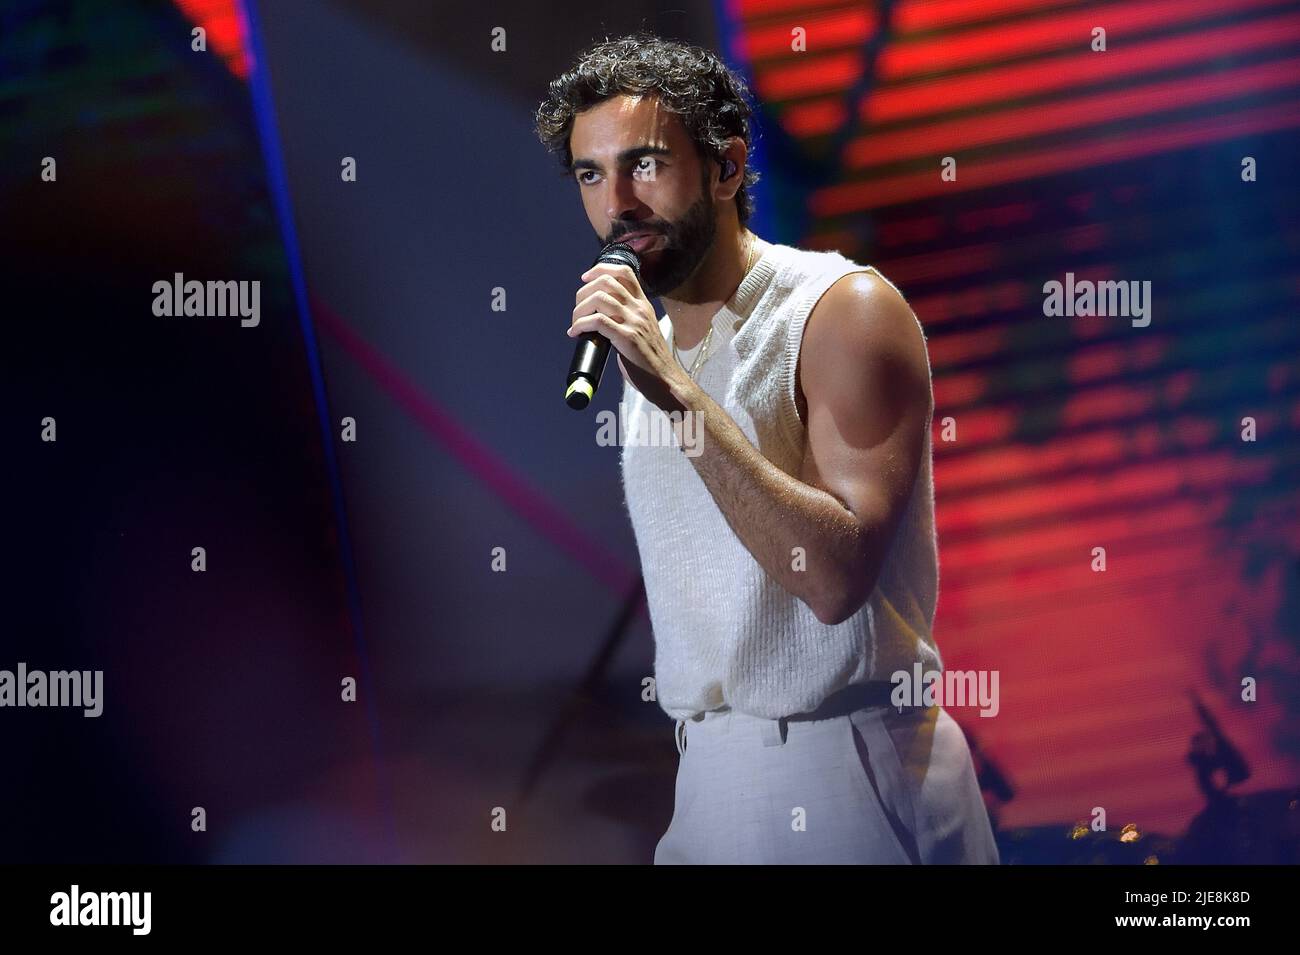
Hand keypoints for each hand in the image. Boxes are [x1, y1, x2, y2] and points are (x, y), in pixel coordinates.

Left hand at [567, 262, 690, 412]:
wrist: (665, 380)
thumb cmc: (650, 361)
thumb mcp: (643, 330)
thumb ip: (627, 319)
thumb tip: (599, 318)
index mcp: (643, 305)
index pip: (624, 272)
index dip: (601, 269)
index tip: (586, 278)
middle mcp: (639, 309)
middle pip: (606, 281)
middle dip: (584, 291)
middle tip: (577, 308)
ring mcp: (634, 322)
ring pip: (599, 299)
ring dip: (579, 309)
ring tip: (575, 323)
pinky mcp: (627, 337)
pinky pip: (597, 321)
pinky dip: (580, 324)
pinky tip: (576, 333)